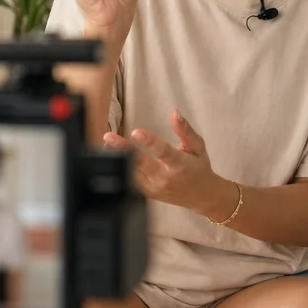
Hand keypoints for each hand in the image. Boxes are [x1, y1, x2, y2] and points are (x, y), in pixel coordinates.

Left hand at [103, 109, 230, 216]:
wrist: (202, 195)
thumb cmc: (199, 167)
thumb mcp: (197, 147)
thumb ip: (185, 130)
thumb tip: (175, 112)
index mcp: (179, 164)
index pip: (163, 152)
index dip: (150, 142)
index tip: (136, 132)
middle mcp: (165, 178)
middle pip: (141, 163)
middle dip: (124, 149)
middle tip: (109, 136)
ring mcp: (155, 188)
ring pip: (132, 173)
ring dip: (118, 158)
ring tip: (105, 144)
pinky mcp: (148, 194)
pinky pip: (131, 182)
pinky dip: (122, 169)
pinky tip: (111, 158)